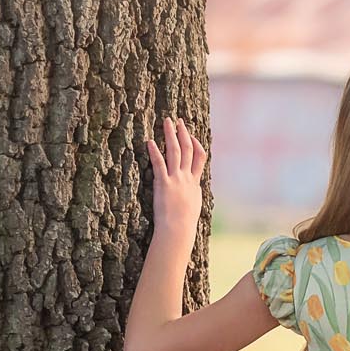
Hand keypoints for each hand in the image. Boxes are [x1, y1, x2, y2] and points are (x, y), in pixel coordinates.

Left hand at [146, 114, 206, 247]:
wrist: (178, 230)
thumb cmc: (184, 224)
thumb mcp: (192, 206)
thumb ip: (191, 196)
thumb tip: (190, 195)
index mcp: (194, 183)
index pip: (200, 157)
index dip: (196, 144)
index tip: (191, 135)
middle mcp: (187, 178)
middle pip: (188, 149)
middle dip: (183, 133)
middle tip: (177, 120)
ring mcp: (176, 179)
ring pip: (176, 151)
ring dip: (171, 135)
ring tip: (166, 122)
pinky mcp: (163, 184)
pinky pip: (159, 164)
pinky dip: (155, 151)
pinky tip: (149, 141)